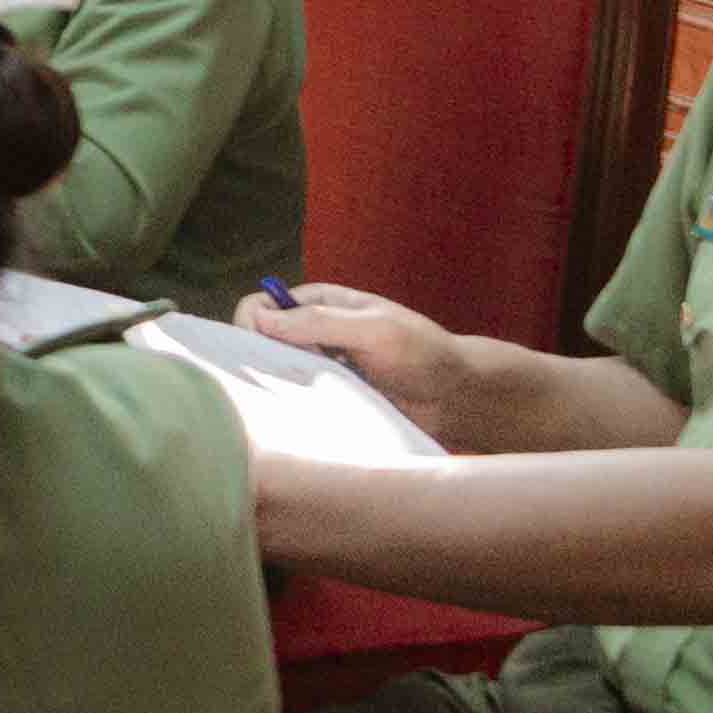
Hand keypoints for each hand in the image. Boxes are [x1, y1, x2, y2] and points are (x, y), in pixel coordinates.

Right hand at [252, 284, 497, 443]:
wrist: (458, 398)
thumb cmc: (423, 354)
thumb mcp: (374, 330)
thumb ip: (319, 322)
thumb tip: (259, 319)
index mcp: (321, 302)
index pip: (261, 306)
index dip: (254, 327)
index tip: (274, 353)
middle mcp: (315, 331)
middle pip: (261, 340)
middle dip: (267, 358)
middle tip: (303, 377)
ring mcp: (322, 365)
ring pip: (278, 371)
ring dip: (286, 384)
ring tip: (316, 397)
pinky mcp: (331, 396)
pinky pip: (299, 398)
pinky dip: (300, 404)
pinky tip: (318, 411)